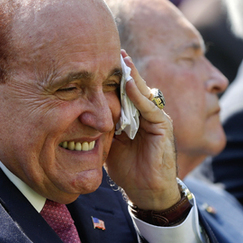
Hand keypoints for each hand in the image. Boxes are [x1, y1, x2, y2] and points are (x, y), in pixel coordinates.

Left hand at [105, 51, 180, 210]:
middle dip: (122, 69)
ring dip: (131, 75)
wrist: (147, 192)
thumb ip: (100, 128)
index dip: (110, 78)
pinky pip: (150, 107)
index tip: (96, 60)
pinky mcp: (163, 126)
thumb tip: (78, 116)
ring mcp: (156, 118)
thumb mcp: (107, 145)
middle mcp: (145, 113)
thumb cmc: (128, 169)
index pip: (121, 92)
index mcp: (132, 117)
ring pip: (141, 92)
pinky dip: (138, 96)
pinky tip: (129, 83)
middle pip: (132, 87)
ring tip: (120, 58)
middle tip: (110, 50)